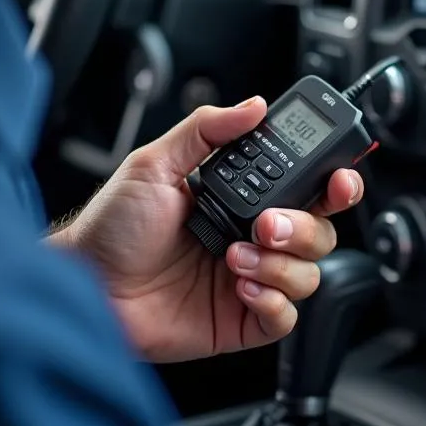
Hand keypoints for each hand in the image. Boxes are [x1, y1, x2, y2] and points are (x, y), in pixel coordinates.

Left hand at [54, 98, 363, 362]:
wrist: (85, 285)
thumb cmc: (113, 227)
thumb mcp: (156, 163)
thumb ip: (205, 128)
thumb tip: (253, 105)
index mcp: (243, 199)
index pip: (308, 188)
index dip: (335, 182)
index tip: (339, 177)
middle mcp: (253, 237)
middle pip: (321, 231)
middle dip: (304, 226)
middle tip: (266, 223)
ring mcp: (251, 280)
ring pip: (309, 273)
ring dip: (281, 264)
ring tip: (235, 257)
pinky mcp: (242, 320)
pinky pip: (286, 317)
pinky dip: (273, 301)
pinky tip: (241, 288)